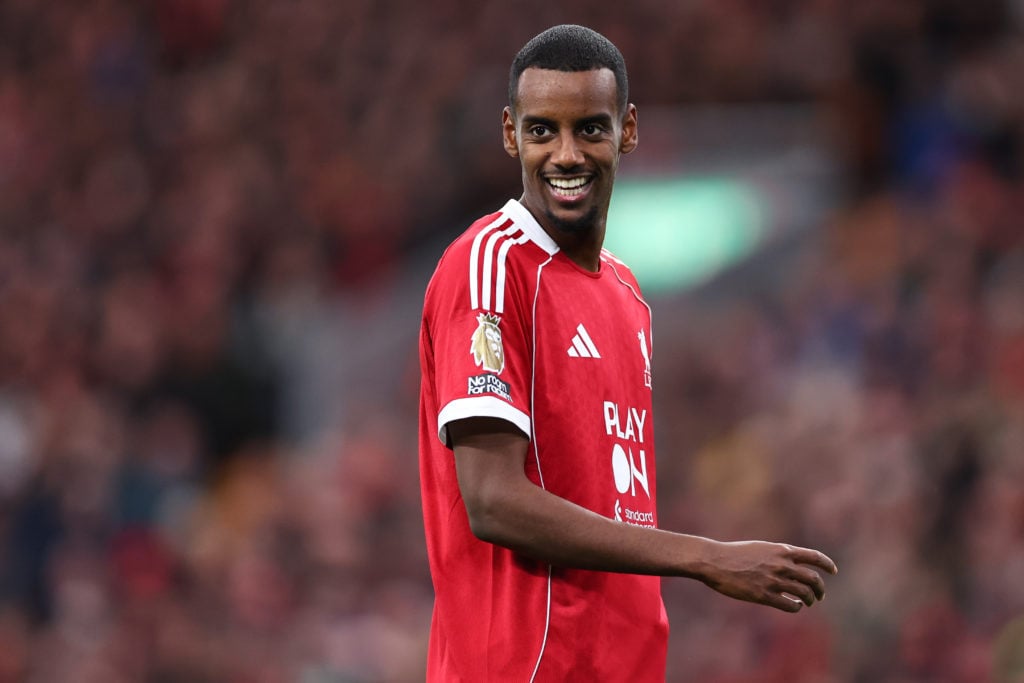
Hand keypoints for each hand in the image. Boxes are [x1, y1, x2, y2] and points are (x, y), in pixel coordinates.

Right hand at [700, 540, 837, 612]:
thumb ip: (778, 554)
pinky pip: (790, 605)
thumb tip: (792, 563)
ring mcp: (774, 580)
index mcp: (781, 550)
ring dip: (809, 599)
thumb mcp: (760, 547)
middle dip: (820, 589)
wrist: (715, 561)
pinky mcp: (764, 595)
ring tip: (807, 602)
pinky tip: (795, 606)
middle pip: (813, 579)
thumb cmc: (734, 554)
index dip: (827, 565)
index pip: (814, 557)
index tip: (833, 571)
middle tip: (819, 595)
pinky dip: (796, 607)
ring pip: (804, 593)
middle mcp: (781, 564)